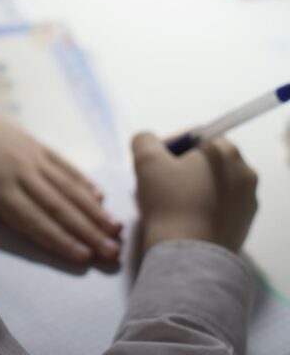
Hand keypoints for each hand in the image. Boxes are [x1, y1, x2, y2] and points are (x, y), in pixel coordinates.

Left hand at [0, 50, 122, 262]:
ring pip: (67, 186)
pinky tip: (99, 195)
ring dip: (93, 209)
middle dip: (88, 231)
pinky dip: (82, 180)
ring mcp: (30, 154)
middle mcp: (20, 170)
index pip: (33, 219)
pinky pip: (62, 164)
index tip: (85, 258)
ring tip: (116, 229)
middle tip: (114, 252)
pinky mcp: (32, 142)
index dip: (59, 240)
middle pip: (58, 206)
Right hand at [132, 132, 257, 252]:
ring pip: (212, 184)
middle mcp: (245, 172)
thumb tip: (149, 142)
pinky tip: (184, 219)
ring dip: (191, 188)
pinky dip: (202, 207)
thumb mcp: (146, 161)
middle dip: (180, 168)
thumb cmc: (168, 203)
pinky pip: (219, 207)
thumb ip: (144, 140)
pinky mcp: (244, 224)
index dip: (167, 146)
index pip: (193, 136)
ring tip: (169, 204)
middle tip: (157, 183)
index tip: (151, 162)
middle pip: (205, 161)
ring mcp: (248, 200)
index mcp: (226, 151)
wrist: (188, 256)